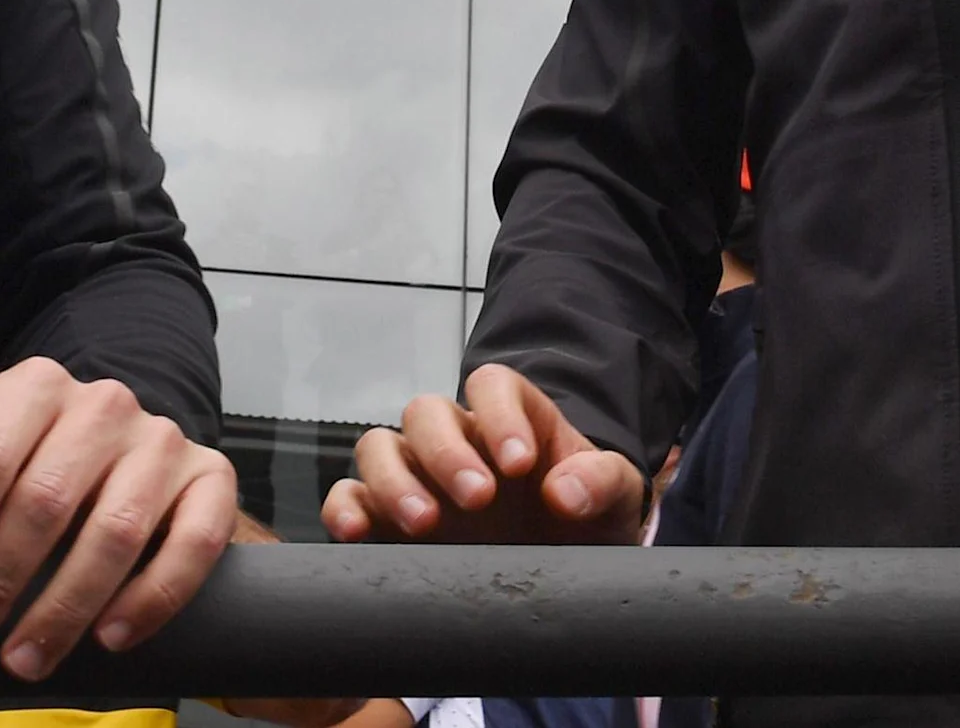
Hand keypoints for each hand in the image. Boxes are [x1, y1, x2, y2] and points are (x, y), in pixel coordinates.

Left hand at [0, 325, 236, 681]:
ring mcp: (163, 441)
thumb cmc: (11, 480)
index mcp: (33, 385)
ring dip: (65, 606)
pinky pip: (193, 543)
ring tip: (24, 661)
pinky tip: (111, 637)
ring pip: (116, 530)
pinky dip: (152, 597)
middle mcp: (105, 403)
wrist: (117, 488)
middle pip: (44, 501)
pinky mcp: (212, 482)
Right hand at [320, 364, 644, 545]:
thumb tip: (564, 492)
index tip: (520, 464)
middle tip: (478, 499)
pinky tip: (356, 533)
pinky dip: (344, 510)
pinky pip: (348, 498)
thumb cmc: (588, 522)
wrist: (566, 573)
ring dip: (394, 481)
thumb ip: (602, 482)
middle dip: (447, 452)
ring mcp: (416, 478)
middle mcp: (456, 440)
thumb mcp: (615, 498)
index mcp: (512, 419)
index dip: (500, 415)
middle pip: (426, 412)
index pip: (492, 386)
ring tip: (424, 524)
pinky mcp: (384, 519)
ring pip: (378, 447)